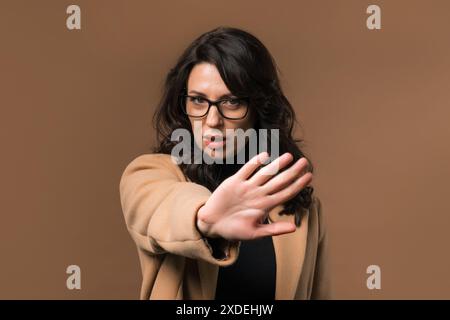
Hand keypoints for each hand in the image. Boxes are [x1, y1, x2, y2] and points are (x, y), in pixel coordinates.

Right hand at [196, 151, 311, 240]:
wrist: (212, 223)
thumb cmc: (234, 230)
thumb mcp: (255, 233)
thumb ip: (274, 229)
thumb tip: (294, 228)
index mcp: (265, 206)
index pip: (286, 193)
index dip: (298, 185)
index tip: (309, 176)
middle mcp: (258, 194)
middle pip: (279, 181)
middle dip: (293, 172)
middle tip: (305, 162)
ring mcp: (247, 187)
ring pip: (265, 174)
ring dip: (277, 165)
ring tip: (289, 156)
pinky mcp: (234, 182)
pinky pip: (247, 170)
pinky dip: (255, 163)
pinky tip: (264, 156)